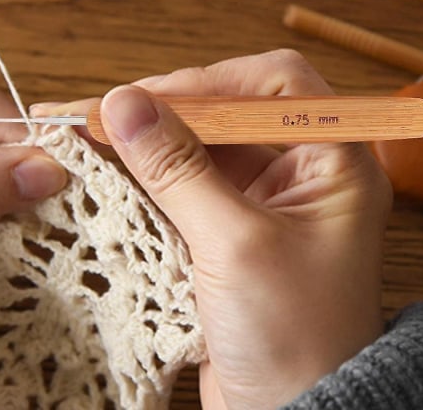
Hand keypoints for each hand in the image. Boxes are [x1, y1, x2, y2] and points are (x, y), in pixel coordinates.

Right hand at [97, 51, 391, 408]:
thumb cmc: (295, 340)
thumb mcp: (235, 244)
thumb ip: (178, 169)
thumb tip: (125, 105)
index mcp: (333, 161)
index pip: (273, 85)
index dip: (209, 82)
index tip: (147, 96)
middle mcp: (301, 169)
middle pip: (227, 111)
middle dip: (164, 109)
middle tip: (101, 111)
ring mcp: (262, 197)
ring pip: (197, 145)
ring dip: (146, 140)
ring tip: (89, 132)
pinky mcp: (228, 224)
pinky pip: (183, 182)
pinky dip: (145, 174)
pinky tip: (107, 168)